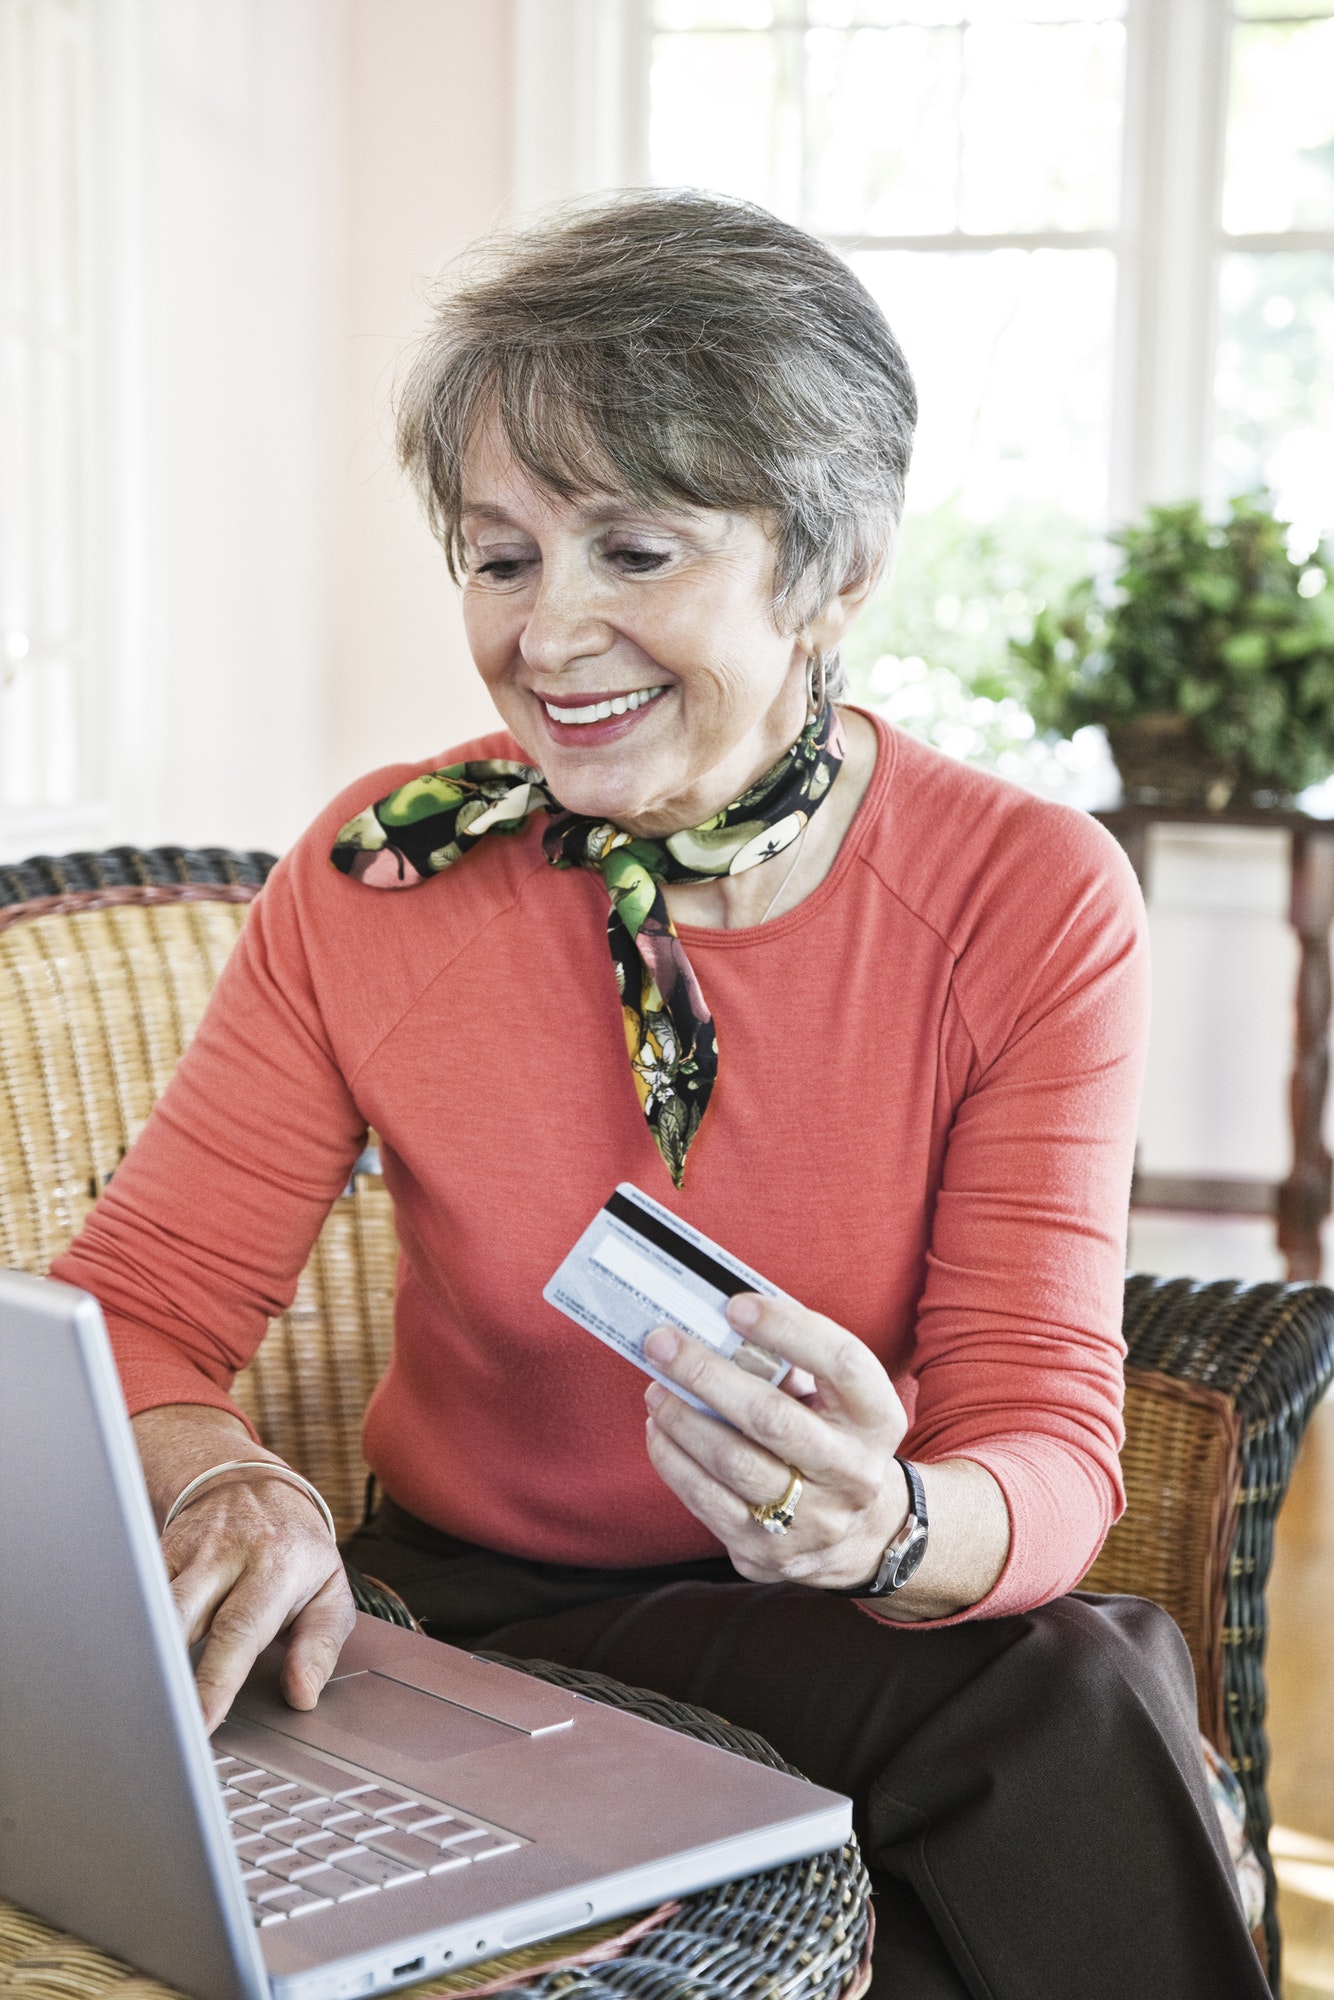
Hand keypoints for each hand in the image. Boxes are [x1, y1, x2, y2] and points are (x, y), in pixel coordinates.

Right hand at [133, 1405, 355, 1733]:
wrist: (254, 1485)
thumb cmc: (296, 1551)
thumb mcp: (330, 1591)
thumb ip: (320, 1645)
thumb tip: (302, 1694)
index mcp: (277, 1565)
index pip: (241, 1629)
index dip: (217, 1680)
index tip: (201, 1723)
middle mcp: (228, 1553)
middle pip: (183, 1614)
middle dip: (166, 1669)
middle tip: (160, 1721)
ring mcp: (187, 1551)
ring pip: (152, 1604)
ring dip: (142, 1651)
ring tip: (136, 1698)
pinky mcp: (157, 1552)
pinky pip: (135, 1592)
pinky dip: (127, 1626)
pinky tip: (122, 1660)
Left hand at [642, 1294, 911, 1592]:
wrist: (861, 1534)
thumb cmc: (832, 1438)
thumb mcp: (837, 1400)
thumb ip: (792, 1363)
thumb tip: (717, 1324)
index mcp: (877, 1419)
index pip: (841, 1362)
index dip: (787, 1329)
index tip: (734, 1307)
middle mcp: (854, 1473)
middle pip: (771, 1417)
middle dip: (706, 1374)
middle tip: (662, 1344)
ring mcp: (814, 1521)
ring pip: (732, 1463)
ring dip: (681, 1420)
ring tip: (656, 1390)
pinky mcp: (771, 1554)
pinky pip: (707, 1503)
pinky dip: (673, 1461)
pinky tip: (660, 1432)